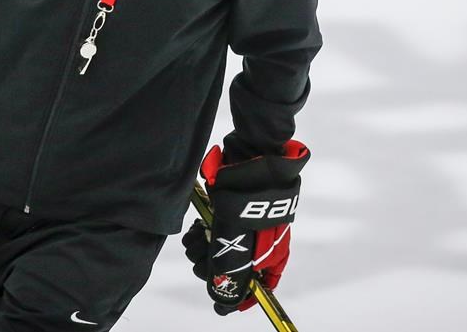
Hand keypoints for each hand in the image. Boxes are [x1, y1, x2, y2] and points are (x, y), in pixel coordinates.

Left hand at [182, 140, 309, 312]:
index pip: (260, 286)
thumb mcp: (248, 244)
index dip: (241, 297)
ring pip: (213, 252)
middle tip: (203, 257)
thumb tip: (226, 300)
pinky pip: (205, 233)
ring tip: (196, 236)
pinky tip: (194, 227)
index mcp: (272, 254)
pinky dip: (197, 234)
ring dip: (199, 249)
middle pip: (230, 270)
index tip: (223, 304)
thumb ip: (238, 274)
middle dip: (211, 267)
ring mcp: (238, 227)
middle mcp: (256, 243)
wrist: (251, 161)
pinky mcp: (221, 213)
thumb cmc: (258, 201)